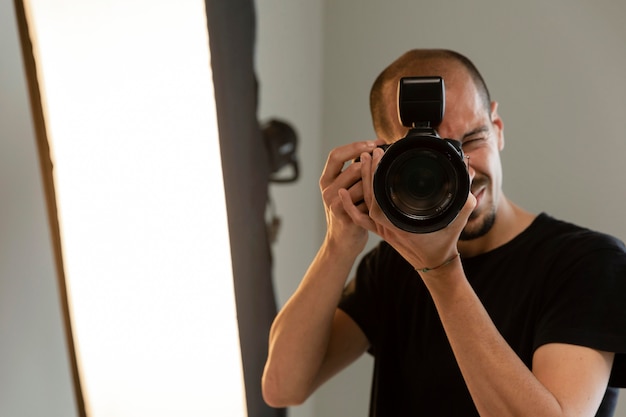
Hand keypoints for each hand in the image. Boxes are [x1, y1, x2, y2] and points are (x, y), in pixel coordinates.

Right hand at [320, 140, 382, 253]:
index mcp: (326, 179)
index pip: (336, 155)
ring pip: (362, 183)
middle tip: (386, 160)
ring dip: (375, 183)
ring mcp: (333, 202)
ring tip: (384, 184)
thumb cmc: (349, 212)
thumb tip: (374, 149)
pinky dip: (374, 198)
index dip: (355, 146)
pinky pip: (364, 199)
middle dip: (372, 164)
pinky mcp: (344, 214)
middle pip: (352, 167)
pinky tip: (381, 198)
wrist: (342, 241)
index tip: (374, 142)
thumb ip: (353, 172)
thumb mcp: (346, 189)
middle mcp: (327, 189)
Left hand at [340, 148, 475, 270]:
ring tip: (363, 160)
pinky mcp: (382, 229)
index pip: (379, 196)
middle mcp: (387, 225)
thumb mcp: (457, 219)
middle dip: (368, 171)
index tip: (377, 155)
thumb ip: (464, 198)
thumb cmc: (444, 243)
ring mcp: (383, 228)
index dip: (374, 175)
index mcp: (400, 223)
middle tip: (370, 151)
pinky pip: (361, 218)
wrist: (435, 265)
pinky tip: (342, 193)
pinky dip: (350, 206)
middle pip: (368, 195)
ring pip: (364, 203)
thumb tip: (468, 173)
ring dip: (362, 181)